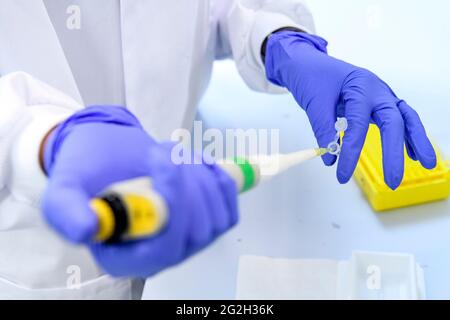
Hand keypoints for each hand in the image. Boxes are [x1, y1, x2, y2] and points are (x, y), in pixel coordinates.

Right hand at [42, 106, 237, 276]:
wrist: (110, 153)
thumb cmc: (89, 171)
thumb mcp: (64, 188)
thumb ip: (66, 211)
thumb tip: (86, 230)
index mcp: (124, 257)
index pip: (163, 250)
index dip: (172, 205)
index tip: (162, 160)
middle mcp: (160, 255)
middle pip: (195, 232)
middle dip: (185, 182)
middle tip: (161, 150)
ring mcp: (187, 240)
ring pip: (215, 218)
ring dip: (198, 175)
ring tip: (171, 154)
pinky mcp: (206, 219)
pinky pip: (227, 206)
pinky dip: (217, 176)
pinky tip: (194, 162)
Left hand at [265, 31, 435, 189]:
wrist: (308, 62)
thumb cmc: (312, 76)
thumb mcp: (314, 102)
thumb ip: (324, 130)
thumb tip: (331, 159)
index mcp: (360, 86)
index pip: (358, 125)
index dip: (351, 152)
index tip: (342, 174)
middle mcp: (376, 90)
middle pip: (393, 121)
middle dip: (395, 152)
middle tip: (393, 181)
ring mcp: (381, 95)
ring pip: (405, 118)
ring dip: (416, 141)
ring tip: (427, 164)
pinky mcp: (378, 103)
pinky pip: (398, 119)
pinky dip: (407, 136)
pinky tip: (412, 154)